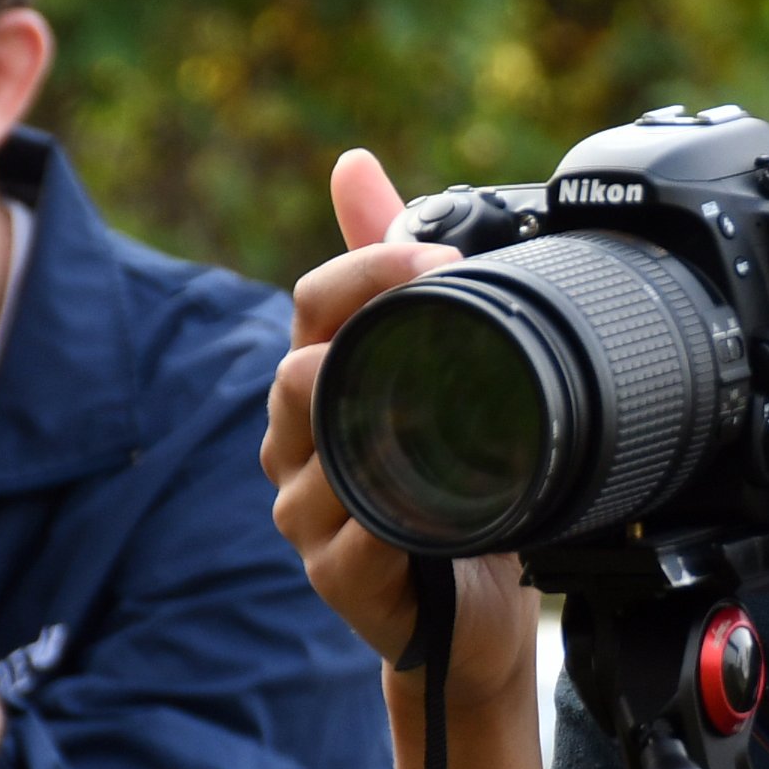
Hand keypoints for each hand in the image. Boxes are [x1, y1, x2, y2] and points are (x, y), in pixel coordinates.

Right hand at [259, 149, 542, 714]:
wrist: (470, 605)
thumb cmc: (440, 480)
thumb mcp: (424, 362)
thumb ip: (386, 265)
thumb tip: (352, 162)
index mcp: (317, 379)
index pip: (313, 304)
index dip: (368, 270)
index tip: (442, 253)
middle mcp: (299, 442)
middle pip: (300, 374)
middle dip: (368, 339)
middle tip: (454, 308)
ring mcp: (310, 512)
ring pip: (313, 456)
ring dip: (371, 430)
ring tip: (428, 408)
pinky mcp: (335, 578)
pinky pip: (345, 545)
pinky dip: (383, 527)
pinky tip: (424, 513)